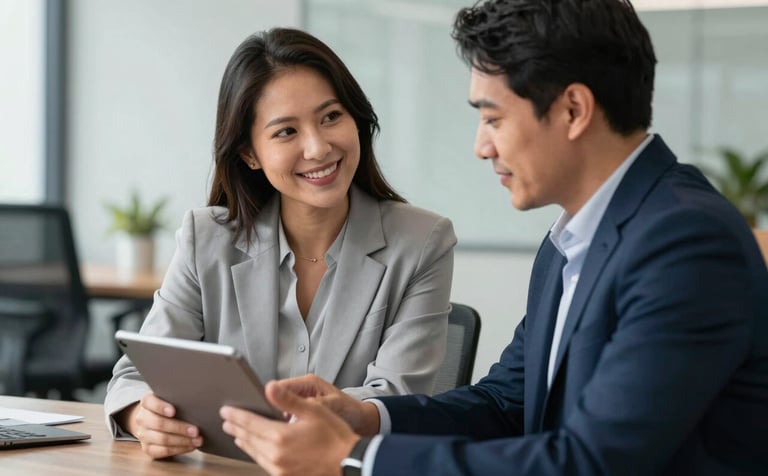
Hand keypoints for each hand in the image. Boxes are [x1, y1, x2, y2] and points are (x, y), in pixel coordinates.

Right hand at [118, 392, 201, 458]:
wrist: (155, 420)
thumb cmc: (170, 406)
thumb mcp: (172, 399)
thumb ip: (179, 399)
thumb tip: (198, 404)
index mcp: (147, 402)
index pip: (149, 402)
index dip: (160, 407)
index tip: (173, 411)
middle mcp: (142, 418)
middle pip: (158, 423)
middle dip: (179, 428)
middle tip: (196, 430)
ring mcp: (143, 434)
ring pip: (162, 439)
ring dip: (182, 440)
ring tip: (198, 440)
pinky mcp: (147, 448)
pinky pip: (163, 451)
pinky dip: (179, 449)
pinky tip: (191, 446)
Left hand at [220, 380, 358, 475]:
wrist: (348, 463)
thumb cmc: (335, 437)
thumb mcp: (313, 411)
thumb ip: (288, 400)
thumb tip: (269, 387)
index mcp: (280, 437)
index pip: (249, 423)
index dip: (236, 415)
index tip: (226, 410)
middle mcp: (275, 455)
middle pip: (248, 438)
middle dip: (236, 427)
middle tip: (227, 420)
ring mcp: (279, 469)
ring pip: (253, 452)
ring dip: (244, 441)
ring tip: (237, 433)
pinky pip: (263, 462)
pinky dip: (255, 453)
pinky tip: (255, 449)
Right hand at [273, 374, 380, 434]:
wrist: (359, 418)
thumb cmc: (349, 409)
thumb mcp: (334, 404)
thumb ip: (316, 403)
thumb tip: (298, 406)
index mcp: (309, 382)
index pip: (282, 386)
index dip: (271, 397)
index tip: (263, 408)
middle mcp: (303, 389)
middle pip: (277, 396)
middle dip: (270, 408)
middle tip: (264, 421)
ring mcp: (301, 400)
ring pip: (280, 406)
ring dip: (276, 417)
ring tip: (273, 427)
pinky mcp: (301, 410)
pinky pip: (285, 415)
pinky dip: (282, 423)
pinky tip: (282, 432)